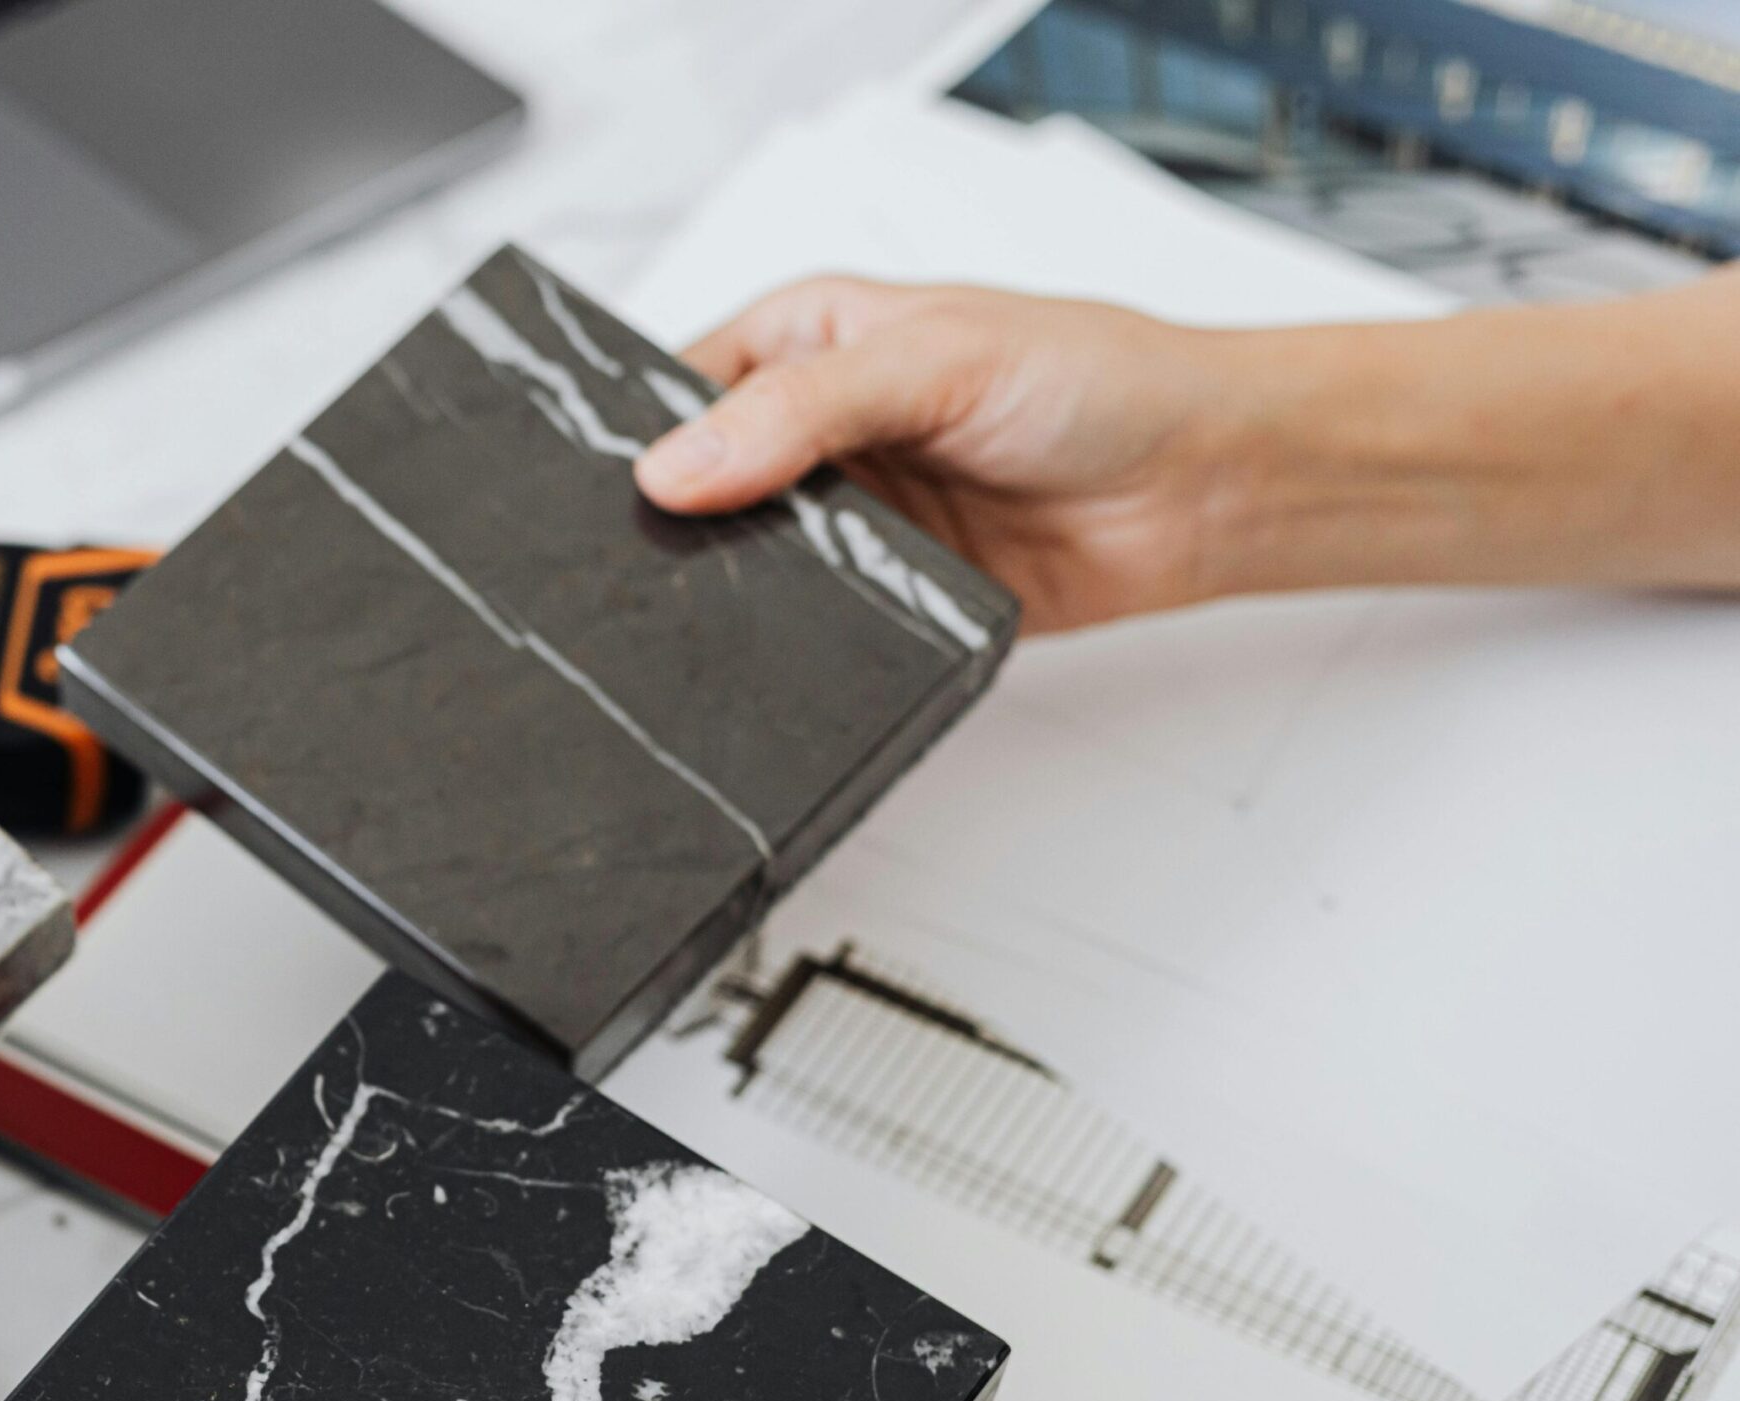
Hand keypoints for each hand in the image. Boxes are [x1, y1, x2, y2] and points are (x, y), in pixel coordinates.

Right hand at [636, 279, 1249, 633]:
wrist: (1202, 486)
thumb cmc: (1100, 380)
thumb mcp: (935, 359)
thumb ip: (803, 410)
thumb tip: (675, 465)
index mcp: (806, 341)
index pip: (675, 385)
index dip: (638, 434)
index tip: (619, 482)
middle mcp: (815, 428)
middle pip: (695, 484)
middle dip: (675, 520)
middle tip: (657, 551)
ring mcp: (845, 516)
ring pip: (740, 563)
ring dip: (733, 584)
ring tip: (726, 594)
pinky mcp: (879, 593)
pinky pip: (806, 627)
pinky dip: (793, 637)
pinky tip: (789, 635)